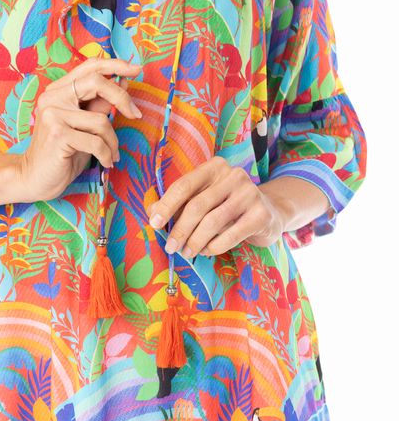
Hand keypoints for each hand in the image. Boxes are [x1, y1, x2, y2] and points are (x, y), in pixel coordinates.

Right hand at [18, 57, 142, 201]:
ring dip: (113, 141)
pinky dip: (106, 154)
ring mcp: (53, 114)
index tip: (136, 69)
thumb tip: (123, 82)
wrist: (35, 178)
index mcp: (59, 90)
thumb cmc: (63, 153)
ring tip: (112, 154)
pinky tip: (106, 162)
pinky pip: (95, 141)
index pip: (90, 66)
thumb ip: (99, 104)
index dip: (115, 65)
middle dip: (122, 98)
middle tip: (135, 115)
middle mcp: (53, 97)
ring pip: (101, 120)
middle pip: (97, 82)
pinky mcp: (57, 134)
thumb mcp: (85, 127)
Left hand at [146, 156, 287, 258]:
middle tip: (171, 247)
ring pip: (212, 222)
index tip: (154, 224)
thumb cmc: (227, 206)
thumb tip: (151, 212)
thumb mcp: (203, 198)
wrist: (269, 213)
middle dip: (180, 230)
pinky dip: (214, 247)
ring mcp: (249, 193)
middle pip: (197, 205)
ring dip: (195, 241)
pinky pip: (230, 235)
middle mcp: (233, 175)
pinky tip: (207, 251)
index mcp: (215, 167)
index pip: (184, 185)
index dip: (166, 205)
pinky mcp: (260, 214)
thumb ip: (178, 203)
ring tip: (187, 252)